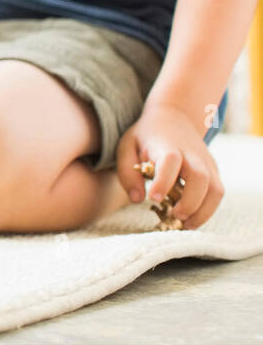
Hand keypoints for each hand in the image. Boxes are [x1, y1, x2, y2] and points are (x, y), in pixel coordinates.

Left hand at [115, 102, 224, 229]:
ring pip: (215, 189)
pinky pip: (218, 193)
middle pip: (200, 178)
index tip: (154, 198)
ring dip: (203, 211)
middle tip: (175, 216)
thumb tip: (138, 199)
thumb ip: (128, 173)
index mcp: (166, 146)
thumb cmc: (146, 137)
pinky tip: (192, 219)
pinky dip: (208, 210)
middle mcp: (191, 154)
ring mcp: (206, 163)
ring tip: (185, 226)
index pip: (170, 162)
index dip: (164, 181)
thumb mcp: (127, 147)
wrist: (175, 118)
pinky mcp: (214, 172)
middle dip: (190, 202)